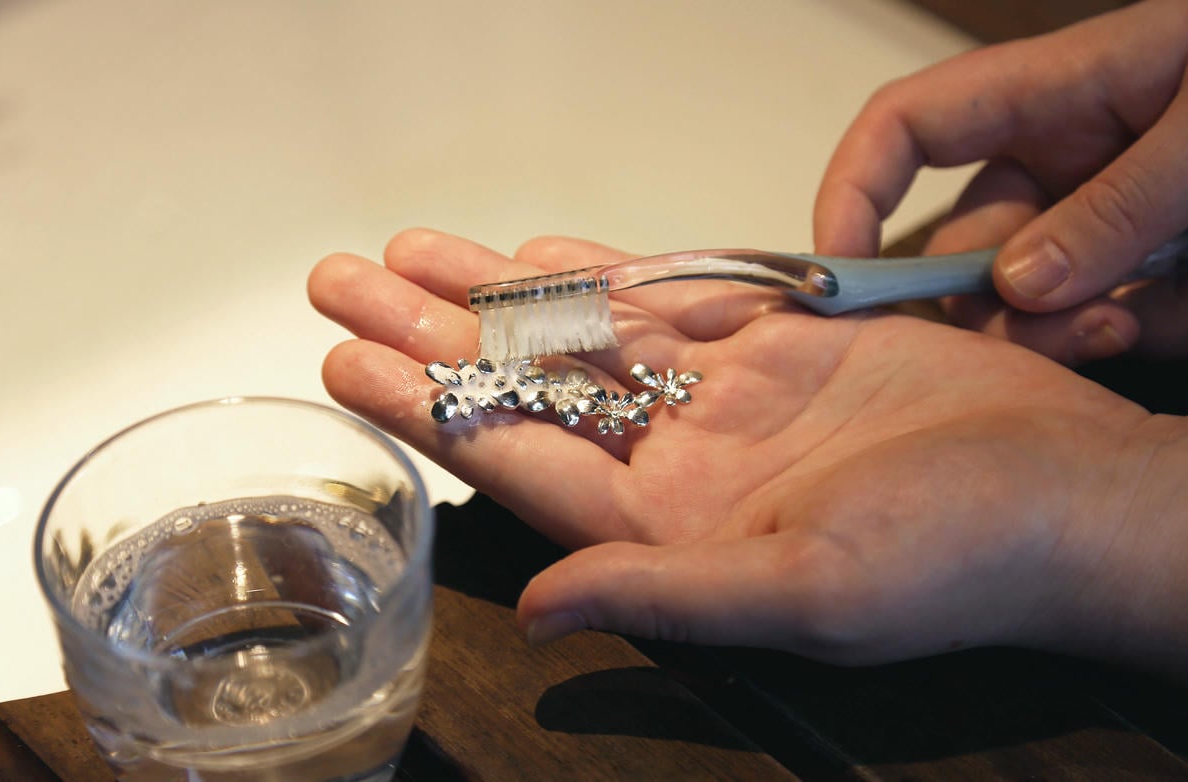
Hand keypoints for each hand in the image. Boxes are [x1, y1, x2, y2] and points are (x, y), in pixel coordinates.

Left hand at [309, 229, 1187, 673]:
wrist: (1069, 495)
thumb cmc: (958, 560)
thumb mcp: (807, 594)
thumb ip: (664, 593)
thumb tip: (546, 611)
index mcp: (667, 529)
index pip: (515, 458)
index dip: (425, 407)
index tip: (347, 360)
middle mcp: (678, 462)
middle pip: (524, 386)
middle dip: (429, 333)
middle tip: (343, 280)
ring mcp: (723, 398)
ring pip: (579, 333)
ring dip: (493, 293)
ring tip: (408, 253)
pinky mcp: (776, 345)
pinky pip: (665, 299)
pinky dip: (597, 274)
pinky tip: (532, 258)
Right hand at [814, 0, 1187, 363]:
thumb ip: (1119, 205)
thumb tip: (1020, 285)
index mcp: (1049, 93)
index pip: (905, 128)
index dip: (852, 193)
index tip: (838, 278)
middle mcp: (1060, 161)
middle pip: (962, 248)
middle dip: (982, 304)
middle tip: (1039, 333)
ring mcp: (1101, 220)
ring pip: (1027, 303)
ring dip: (1059, 331)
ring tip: (1128, 323)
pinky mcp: (1150, 271)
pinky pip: (1109, 318)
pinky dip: (1137, 330)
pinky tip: (1176, 312)